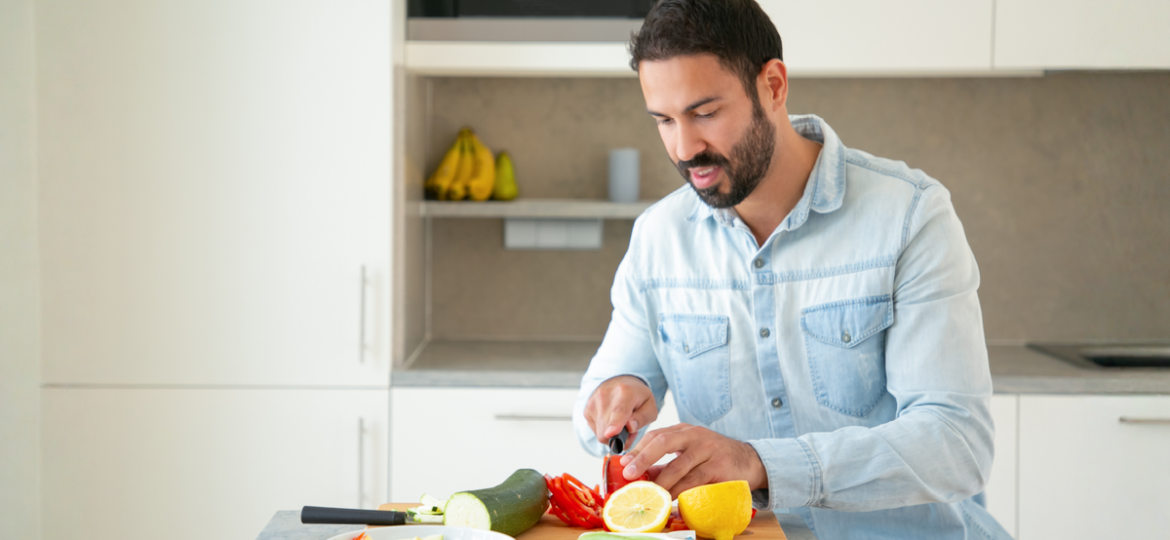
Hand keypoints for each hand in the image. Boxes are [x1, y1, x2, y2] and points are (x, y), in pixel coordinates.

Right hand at [584, 375, 657, 445]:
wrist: (620, 382)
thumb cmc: (637, 397)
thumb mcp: (650, 407)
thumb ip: (643, 418)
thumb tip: (630, 427)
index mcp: (625, 391)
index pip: (618, 411)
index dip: (615, 424)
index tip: (611, 433)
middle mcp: (605, 395)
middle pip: (606, 429)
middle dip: (619, 437)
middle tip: (630, 430)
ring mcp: (593, 402)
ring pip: (600, 432)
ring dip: (611, 434)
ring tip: (621, 424)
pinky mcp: (587, 410)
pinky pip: (595, 430)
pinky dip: (604, 430)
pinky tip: (611, 421)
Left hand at [618, 423, 767, 497]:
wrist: (749, 461)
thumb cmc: (714, 458)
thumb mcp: (690, 454)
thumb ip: (667, 464)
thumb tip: (642, 476)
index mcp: (684, 430)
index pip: (656, 435)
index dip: (638, 449)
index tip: (624, 463)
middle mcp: (695, 435)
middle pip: (664, 442)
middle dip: (644, 457)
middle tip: (630, 473)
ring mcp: (708, 449)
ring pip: (679, 465)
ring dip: (661, 481)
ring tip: (648, 492)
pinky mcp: (719, 466)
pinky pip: (695, 480)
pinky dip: (680, 490)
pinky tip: (671, 498)